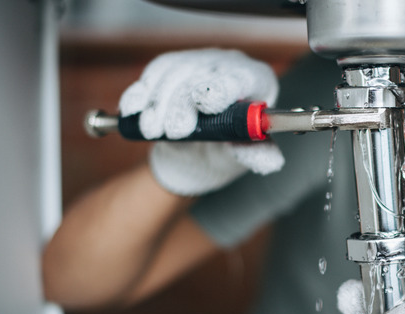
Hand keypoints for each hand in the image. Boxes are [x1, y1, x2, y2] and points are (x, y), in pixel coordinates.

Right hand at [119, 48, 283, 194]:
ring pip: (174, 74)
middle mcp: (228, 64)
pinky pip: (154, 73)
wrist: (196, 156)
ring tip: (152, 129)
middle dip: (183, 103)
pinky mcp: (172, 66)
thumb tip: (270, 160)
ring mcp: (199, 62)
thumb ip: (256, 156)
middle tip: (173, 131)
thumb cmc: (227, 151)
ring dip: (159, 103)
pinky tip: (134, 109)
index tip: (204, 103)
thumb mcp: (242, 157)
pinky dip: (141, 93)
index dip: (222, 88)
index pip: (241, 78)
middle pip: (202, 75)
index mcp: (256, 81)